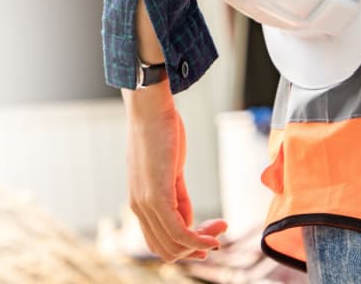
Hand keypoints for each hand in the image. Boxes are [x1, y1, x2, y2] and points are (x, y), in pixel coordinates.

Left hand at [123, 86, 226, 261]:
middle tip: (218, 233)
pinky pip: (179, 232)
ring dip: (202, 244)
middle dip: (196, 250)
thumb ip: (177, 197)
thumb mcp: (170, 172)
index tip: (209, 239)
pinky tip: (215, 237)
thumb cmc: (160, 134)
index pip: (159, 242)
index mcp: (140, 203)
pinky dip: (199, 241)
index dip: (185, 249)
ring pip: (174, 246)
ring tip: (221, 227)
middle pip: (166, 250)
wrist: (149, 110)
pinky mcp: (156, 196)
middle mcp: (138, 208)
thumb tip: (188, 221)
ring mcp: (146, 204)